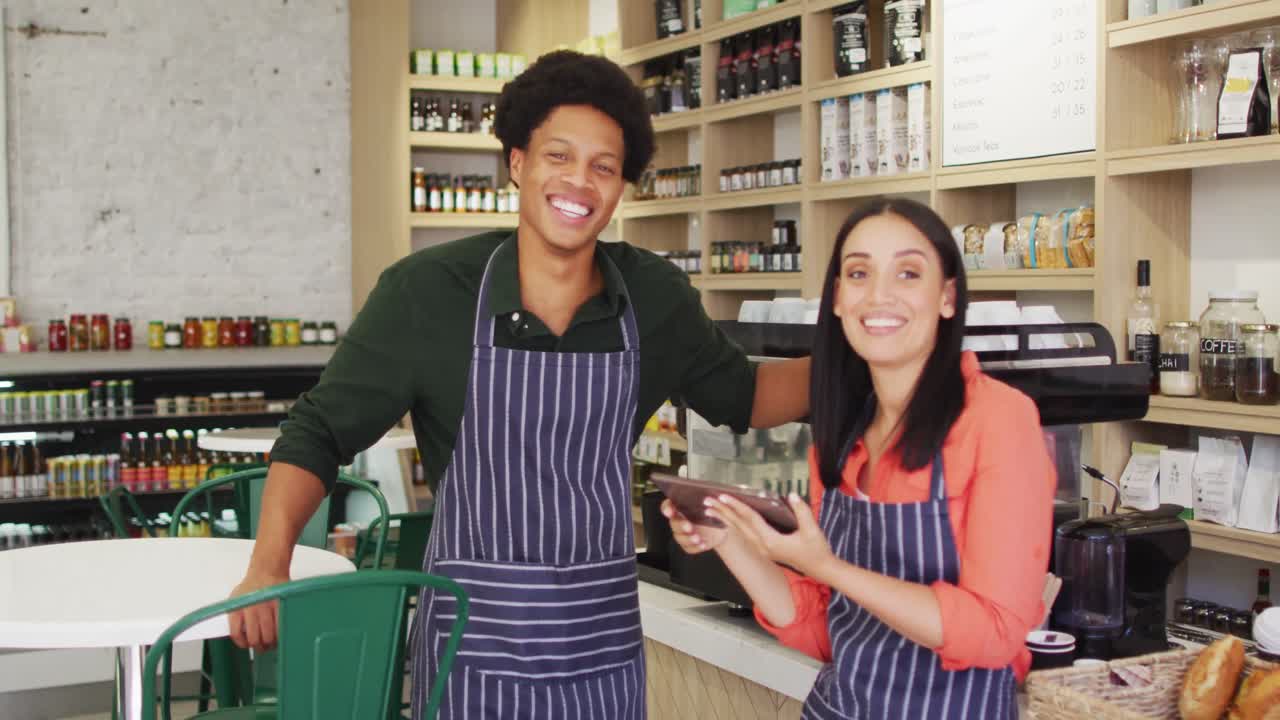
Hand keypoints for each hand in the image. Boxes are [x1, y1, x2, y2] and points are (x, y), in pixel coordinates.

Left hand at [227, 568, 289, 650]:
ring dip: (270, 643)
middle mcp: (251, 609)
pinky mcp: (280, 606)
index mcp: (237, 609)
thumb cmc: (252, 585)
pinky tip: (279, 635)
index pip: (236, 634)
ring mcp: (266, 608)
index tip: (245, 645)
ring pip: (269, 636)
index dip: (241, 643)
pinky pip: (280, 627)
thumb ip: (234, 617)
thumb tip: (238, 634)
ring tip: (270, 643)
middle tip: (261, 647)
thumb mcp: (236, 599)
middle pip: (254, 638)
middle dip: (258, 647)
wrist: (267, 570)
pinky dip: (280, 635)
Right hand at [661, 499, 727, 553]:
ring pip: (680, 537)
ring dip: (687, 538)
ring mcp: (683, 533)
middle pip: (674, 522)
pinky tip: (702, 544)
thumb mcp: (714, 503)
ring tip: (697, 538)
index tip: (670, 511)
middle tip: (689, 526)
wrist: (722, 527)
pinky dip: (695, 546)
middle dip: (680, 525)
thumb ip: (710, 499)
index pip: (668, 506)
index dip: (666, 508)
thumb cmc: (716, 510)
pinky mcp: (689, 544)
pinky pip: (689, 547)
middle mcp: (679, 520)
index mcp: (681, 507)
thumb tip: (715, 495)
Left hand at [706, 493, 834, 579]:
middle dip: (722, 513)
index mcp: (771, 541)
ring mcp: (763, 550)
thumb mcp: (813, 530)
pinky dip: (735, 527)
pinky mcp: (765, 551)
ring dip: (725, 520)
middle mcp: (763, 547)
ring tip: (711, 511)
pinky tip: (729, 522)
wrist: (821, 569)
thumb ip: (802, 511)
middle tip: (707, 501)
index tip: (724, 496)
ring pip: (740, 532)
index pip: (750, 519)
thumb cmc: (817, 550)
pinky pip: (745, 536)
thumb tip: (792, 495)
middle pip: (739, 526)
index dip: (737, 506)